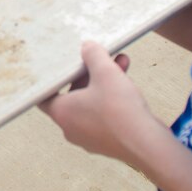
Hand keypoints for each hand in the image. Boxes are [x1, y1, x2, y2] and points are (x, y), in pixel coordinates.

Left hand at [39, 40, 168, 166]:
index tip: (59, 67)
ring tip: (120, 63)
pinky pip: (105, 114)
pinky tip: (127, 80)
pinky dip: (112, 98)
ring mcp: (89, 137)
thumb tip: (87, 47)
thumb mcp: (105, 72)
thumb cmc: (119, 109)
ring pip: (92, 103)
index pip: (44, 96)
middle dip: (87, 74)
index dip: (52, 79)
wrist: (147, 143)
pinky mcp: (107, 141)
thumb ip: (93, 55)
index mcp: (62, 113)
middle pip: (72, 95)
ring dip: (104, 82)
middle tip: (97, 59)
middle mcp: (71, 128)